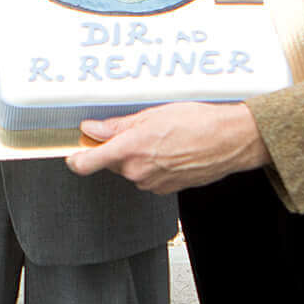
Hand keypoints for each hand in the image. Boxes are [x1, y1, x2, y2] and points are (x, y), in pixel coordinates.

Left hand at [64, 102, 268, 193]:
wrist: (229, 140)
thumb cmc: (197, 122)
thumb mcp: (151, 115)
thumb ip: (116, 126)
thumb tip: (92, 129)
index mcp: (130, 150)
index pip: (87, 163)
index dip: (76, 158)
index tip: (73, 153)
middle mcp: (137, 171)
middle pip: (112, 162)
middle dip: (118, 148)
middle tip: (138, 130)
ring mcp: (151, 183)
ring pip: (132, 169)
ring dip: (138, 156)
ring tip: (163, 138)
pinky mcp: (165, 189)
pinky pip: (149, 176)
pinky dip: (154, 165)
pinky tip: (171, 150)